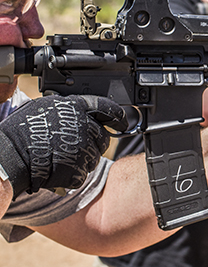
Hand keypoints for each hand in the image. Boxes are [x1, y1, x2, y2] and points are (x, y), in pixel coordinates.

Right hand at [0, 95, 126, 198]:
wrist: (7, 155)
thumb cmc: (20, 131)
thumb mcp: (45, 107)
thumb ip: (68, 109)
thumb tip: (82, 112)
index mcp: (76, 107)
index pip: (108, 108)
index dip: (118, 117)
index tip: (123, 123)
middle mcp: (83, 125)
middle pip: (103, 137)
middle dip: (94, 144)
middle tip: (73, 147)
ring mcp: (81, 148)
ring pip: (94, 158)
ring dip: (82, 160)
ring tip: (58, 157)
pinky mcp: (77, 168)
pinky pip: (82, 174)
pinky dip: (71, 175)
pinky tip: (56, 170)